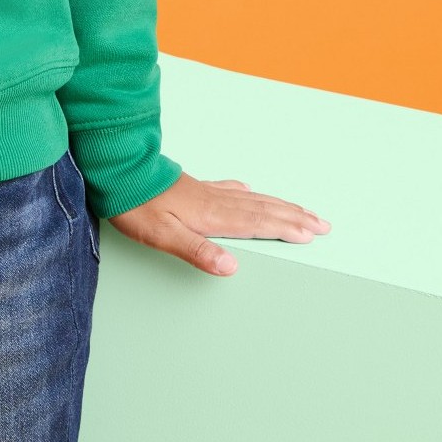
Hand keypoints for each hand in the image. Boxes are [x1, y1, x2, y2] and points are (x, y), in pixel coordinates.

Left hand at [107, 173, 329, 276]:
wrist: (119, 173)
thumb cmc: (137, 206)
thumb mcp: (163, 236)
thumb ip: (198, 251)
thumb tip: (231, 268)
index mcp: (213, 216)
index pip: (259, 224)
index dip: (287, 229)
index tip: (312, 234)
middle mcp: (216, 201)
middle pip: (265, 209)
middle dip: (295, 217)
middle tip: (322, 223)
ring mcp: (207, 192)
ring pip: (253, 199)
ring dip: (279, 205)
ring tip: (300, 209)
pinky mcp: (195, 187)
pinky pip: (231, 190)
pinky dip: (247, 193)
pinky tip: (249, 190)